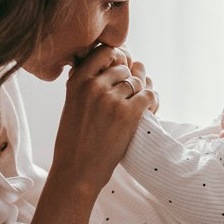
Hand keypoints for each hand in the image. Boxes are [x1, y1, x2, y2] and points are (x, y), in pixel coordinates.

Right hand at [51, 44, 155, 191]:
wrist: (77, 171)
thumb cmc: (74, 141)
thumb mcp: (71, 105)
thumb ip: (85, 84)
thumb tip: (107, 65)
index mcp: (77, 81)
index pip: (104, 52)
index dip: (116, 61)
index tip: (118, 75)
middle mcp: (94, 86)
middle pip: (124, 69)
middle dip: (129, 83)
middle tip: (129, 100)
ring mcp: (112, 99)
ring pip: (138, 83)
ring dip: (141, 94)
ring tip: (138, 109)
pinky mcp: (128, 113)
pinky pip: (150, 96)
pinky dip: (152, 103)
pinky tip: (148, 113)